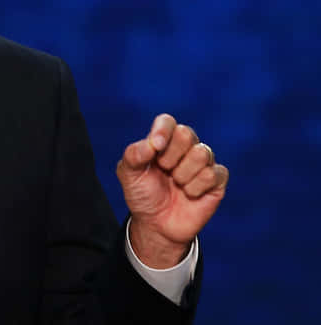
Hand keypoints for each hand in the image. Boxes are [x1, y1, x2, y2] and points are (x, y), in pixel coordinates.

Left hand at [116, 113, 228, 268]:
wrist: (156, 225)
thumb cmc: (142, 194)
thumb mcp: (128, 174)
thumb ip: (134, 154)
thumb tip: (152, 142)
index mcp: (163, 140)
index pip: (168, 121)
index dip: (163, 130)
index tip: (155, 147)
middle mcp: (185, 147)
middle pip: (186, 134)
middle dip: (170, 157)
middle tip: (164, 171)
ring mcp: (203, 163)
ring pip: (201, 154)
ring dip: (183, 174)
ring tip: (176, 184)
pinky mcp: (217, 181)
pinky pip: (213, 174)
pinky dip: (196, 188)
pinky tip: (189, 194)